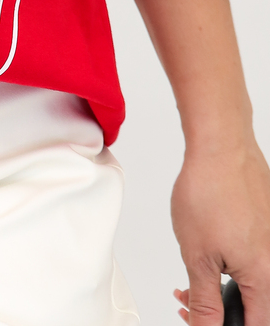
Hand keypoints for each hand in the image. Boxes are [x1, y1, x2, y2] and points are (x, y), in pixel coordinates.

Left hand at [171, 138, 269, 324]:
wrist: (221, 145)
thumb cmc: (210, 189)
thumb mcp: (197, 255)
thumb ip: (204, 300)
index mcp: (263, 276)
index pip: (255, 325)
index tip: (205, 323)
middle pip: (254, 305)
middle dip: (220, 309)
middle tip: (190, 301)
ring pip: (252, 280)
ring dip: (222, 286)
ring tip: (195, 275)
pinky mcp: (267, 224)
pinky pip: (254, 255)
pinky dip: (231, 262)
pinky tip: (210, 251)